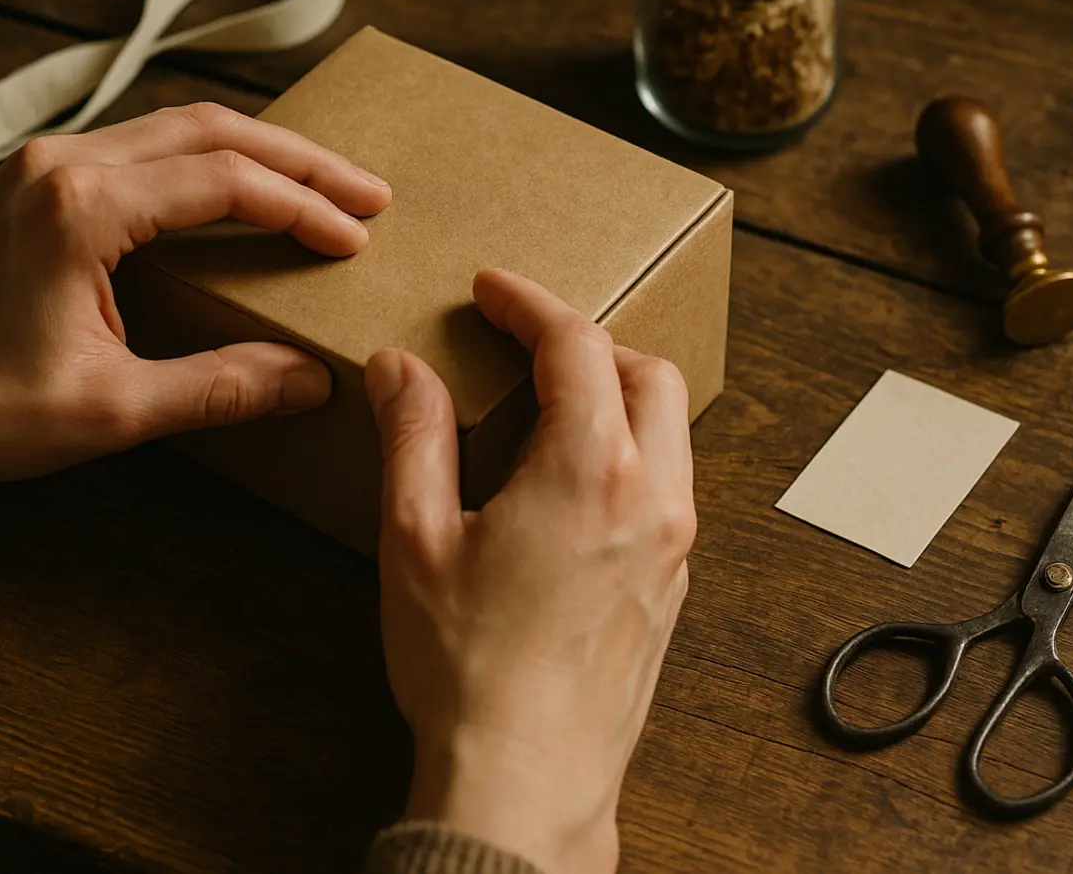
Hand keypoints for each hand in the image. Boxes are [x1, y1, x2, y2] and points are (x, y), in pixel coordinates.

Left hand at [0, 102, 390, 509]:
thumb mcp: (112, 410)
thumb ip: (220, 387)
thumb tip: (312, 380)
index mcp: (81, 206)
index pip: (225, 182)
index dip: (303, 208)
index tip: (356, 241)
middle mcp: (62, 163)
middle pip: (210, 129)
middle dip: (300, 160)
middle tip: (370, 191)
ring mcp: (45, 164)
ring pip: (178, 127)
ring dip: (258, 153)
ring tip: (325, 185)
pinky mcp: (38, 181)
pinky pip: (144, 145)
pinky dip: (209, 161)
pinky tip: (245, 188)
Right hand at [364, 269, 696, 873]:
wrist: (524, 782)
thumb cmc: (466, 669)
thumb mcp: (415, 539)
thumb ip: (412, 437)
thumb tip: (400, 369)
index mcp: (590, 469)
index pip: (575, 344)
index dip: (529, 303)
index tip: (491, 290)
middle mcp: (652, 497)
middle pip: (646, 373)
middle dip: (588, 341)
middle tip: (525, 339)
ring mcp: (672, 546)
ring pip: (669, 430)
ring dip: (616, 394)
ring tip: (548, 403)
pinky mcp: (672, 587)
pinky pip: (669, 486)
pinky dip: (630, 452)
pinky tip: (570, 480)